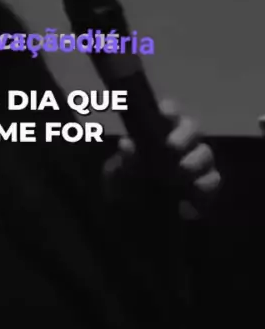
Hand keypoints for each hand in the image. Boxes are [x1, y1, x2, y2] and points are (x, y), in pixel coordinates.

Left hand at [110, 99, 220, 218]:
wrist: (132, 218)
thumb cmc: (125, 185)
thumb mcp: (117, 174)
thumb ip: (125, 160)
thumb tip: (127, 144)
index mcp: (159, 131)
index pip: (169, 112)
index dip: (169, 110)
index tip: (164, 115)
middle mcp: (181, 142)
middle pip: (193, 128)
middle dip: (184, 135)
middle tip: (172, 146)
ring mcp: (197, 163)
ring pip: (206, 153)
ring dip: (194, 161)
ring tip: (180, 172)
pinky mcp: (206, 185)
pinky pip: (212, 180)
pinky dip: (203, 187)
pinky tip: (189, 194)